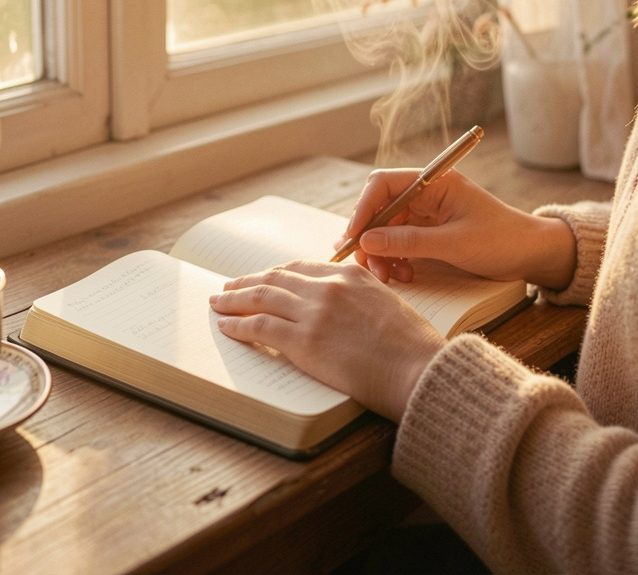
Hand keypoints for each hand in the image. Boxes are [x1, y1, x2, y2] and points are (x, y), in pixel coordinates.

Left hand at [210, 261, 445, 420]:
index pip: (301, 268)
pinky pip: (260, 328)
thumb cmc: (412, 347)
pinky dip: (238, 324)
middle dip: (248, 282)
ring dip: (235, 300)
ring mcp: (314, 312)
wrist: (419, 370)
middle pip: (276, 278)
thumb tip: (342, 309)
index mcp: (350, 274)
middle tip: (229, 287)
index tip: (262, 278)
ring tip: (218, 302)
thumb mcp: (388, 303)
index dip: (276, 273)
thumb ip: (360, 297)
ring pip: (262, 298)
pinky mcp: (304, 341)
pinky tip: (226, 326)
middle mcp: (328, 287)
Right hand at [341, 168, 575, 289]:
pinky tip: (402, 275)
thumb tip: (367, 241)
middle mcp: (425, 194)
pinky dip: (394, 259)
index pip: (383, 184)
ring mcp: (425, 214)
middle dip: (369, 238)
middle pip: (379, 209)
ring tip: (388, 277)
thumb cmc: (502, 240)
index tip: (353, 236)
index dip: (363, 208)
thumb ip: (410, 241)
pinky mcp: (428, 233)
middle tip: (366, 266)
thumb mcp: (455, 243)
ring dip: (380, 253)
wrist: (532, 255)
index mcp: (433, 182)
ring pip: (385, 229)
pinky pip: (398, 243)